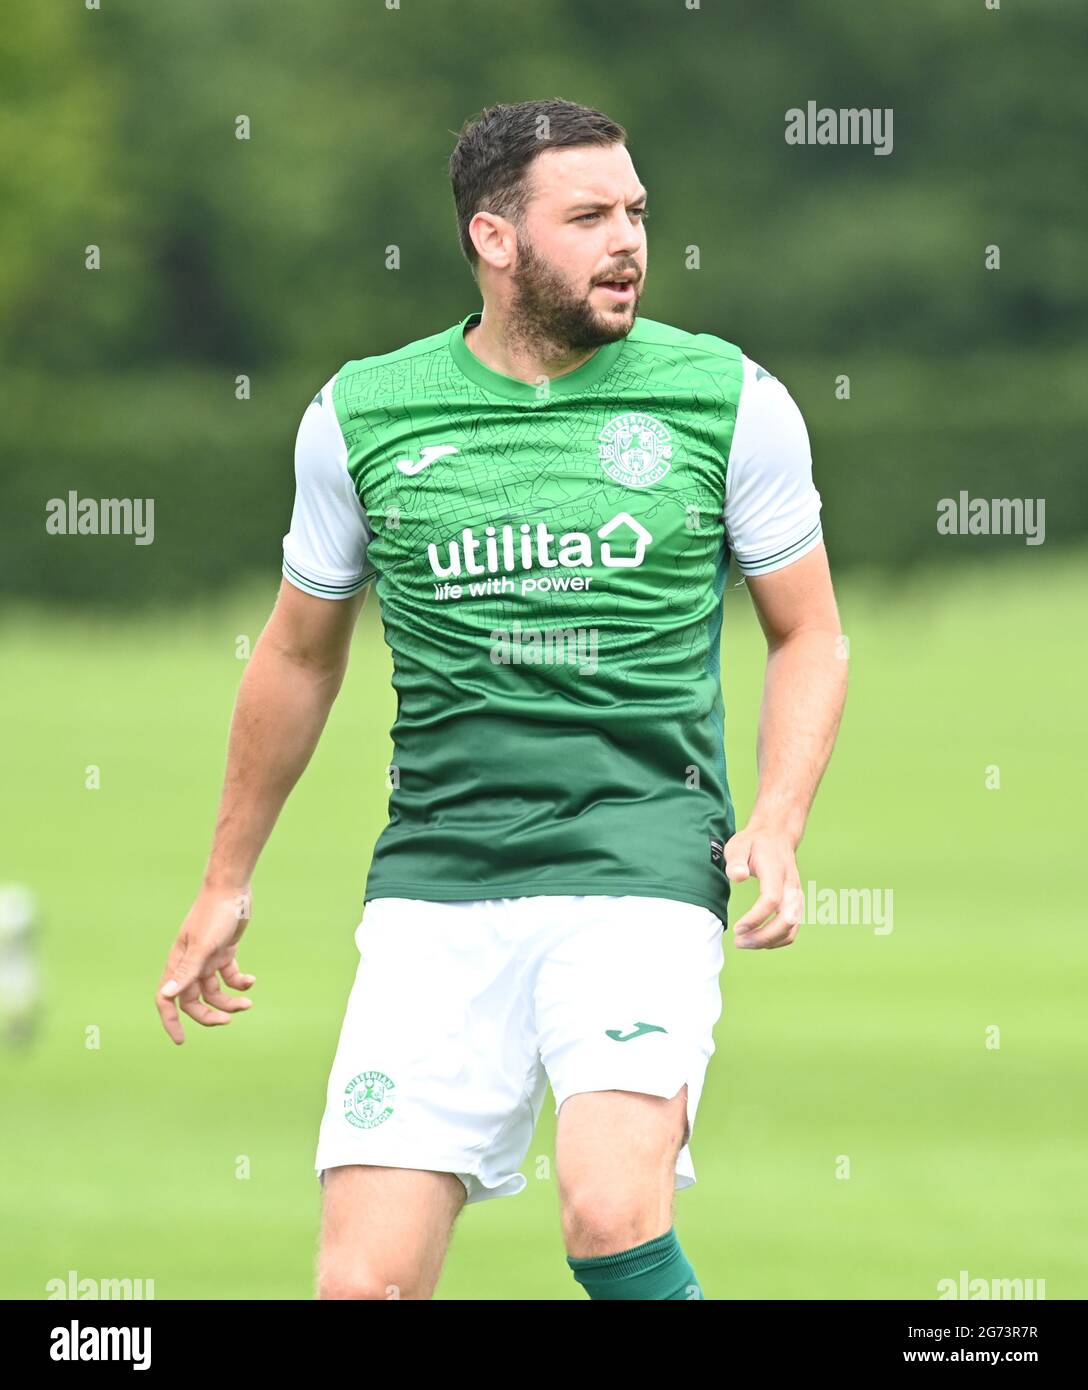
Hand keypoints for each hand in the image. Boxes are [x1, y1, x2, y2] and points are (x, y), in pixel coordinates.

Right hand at [156, 887, 256, 1043]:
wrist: (232, 889)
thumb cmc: (213, 915)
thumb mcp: (202, 946)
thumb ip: (186, 972)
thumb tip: (166, 996)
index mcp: (178, 963)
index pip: (166, 998)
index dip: (170, 1021)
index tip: (181, 1040)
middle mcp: (190, 964)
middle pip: (193, 1001)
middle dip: (208, 1014)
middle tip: (228, 1021)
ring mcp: (208, 959)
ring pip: (214, 991)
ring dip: (229, 1001)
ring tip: (248, 1003)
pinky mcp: (224, 952)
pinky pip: (230, 977)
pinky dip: (240, 983)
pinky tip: (252, 981)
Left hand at [724, 824, 803, 948]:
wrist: (776, 837)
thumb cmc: (754, 843)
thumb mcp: (739, 845)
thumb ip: (736, 860)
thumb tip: (738, 876)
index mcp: (777, 870)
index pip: (772, 899)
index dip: (756, 918)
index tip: (738, 928)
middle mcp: (791, 886)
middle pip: (787, 919)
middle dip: (763, 936)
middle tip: (739, 942)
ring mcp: (796, 897)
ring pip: (791, 928)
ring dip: (769, 941)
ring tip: (745, 943)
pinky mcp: (796, 905)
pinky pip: (792, 930)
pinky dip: (776, 940)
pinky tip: (757, 940)